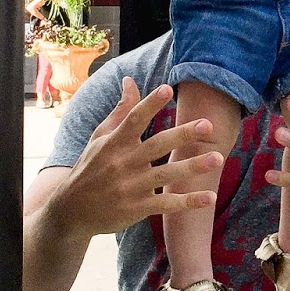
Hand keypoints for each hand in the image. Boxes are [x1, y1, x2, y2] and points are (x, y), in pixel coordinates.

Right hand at [53, 77, 219, 237]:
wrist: (72, 210)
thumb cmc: (90, 167)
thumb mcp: (99, 137)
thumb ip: (120, 110)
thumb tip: (130, 80)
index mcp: (114, 143)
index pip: (134, 120)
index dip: (150, 104)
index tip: (167, 89)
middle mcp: (124, 163)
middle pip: (157, 146)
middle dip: (183, 135)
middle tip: (208, 125)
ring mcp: (131, 187)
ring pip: (166, 175)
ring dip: (193, 167)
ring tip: (218, 158)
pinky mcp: (137, 209)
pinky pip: (166, 204)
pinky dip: (188, 202)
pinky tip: (210, 197)